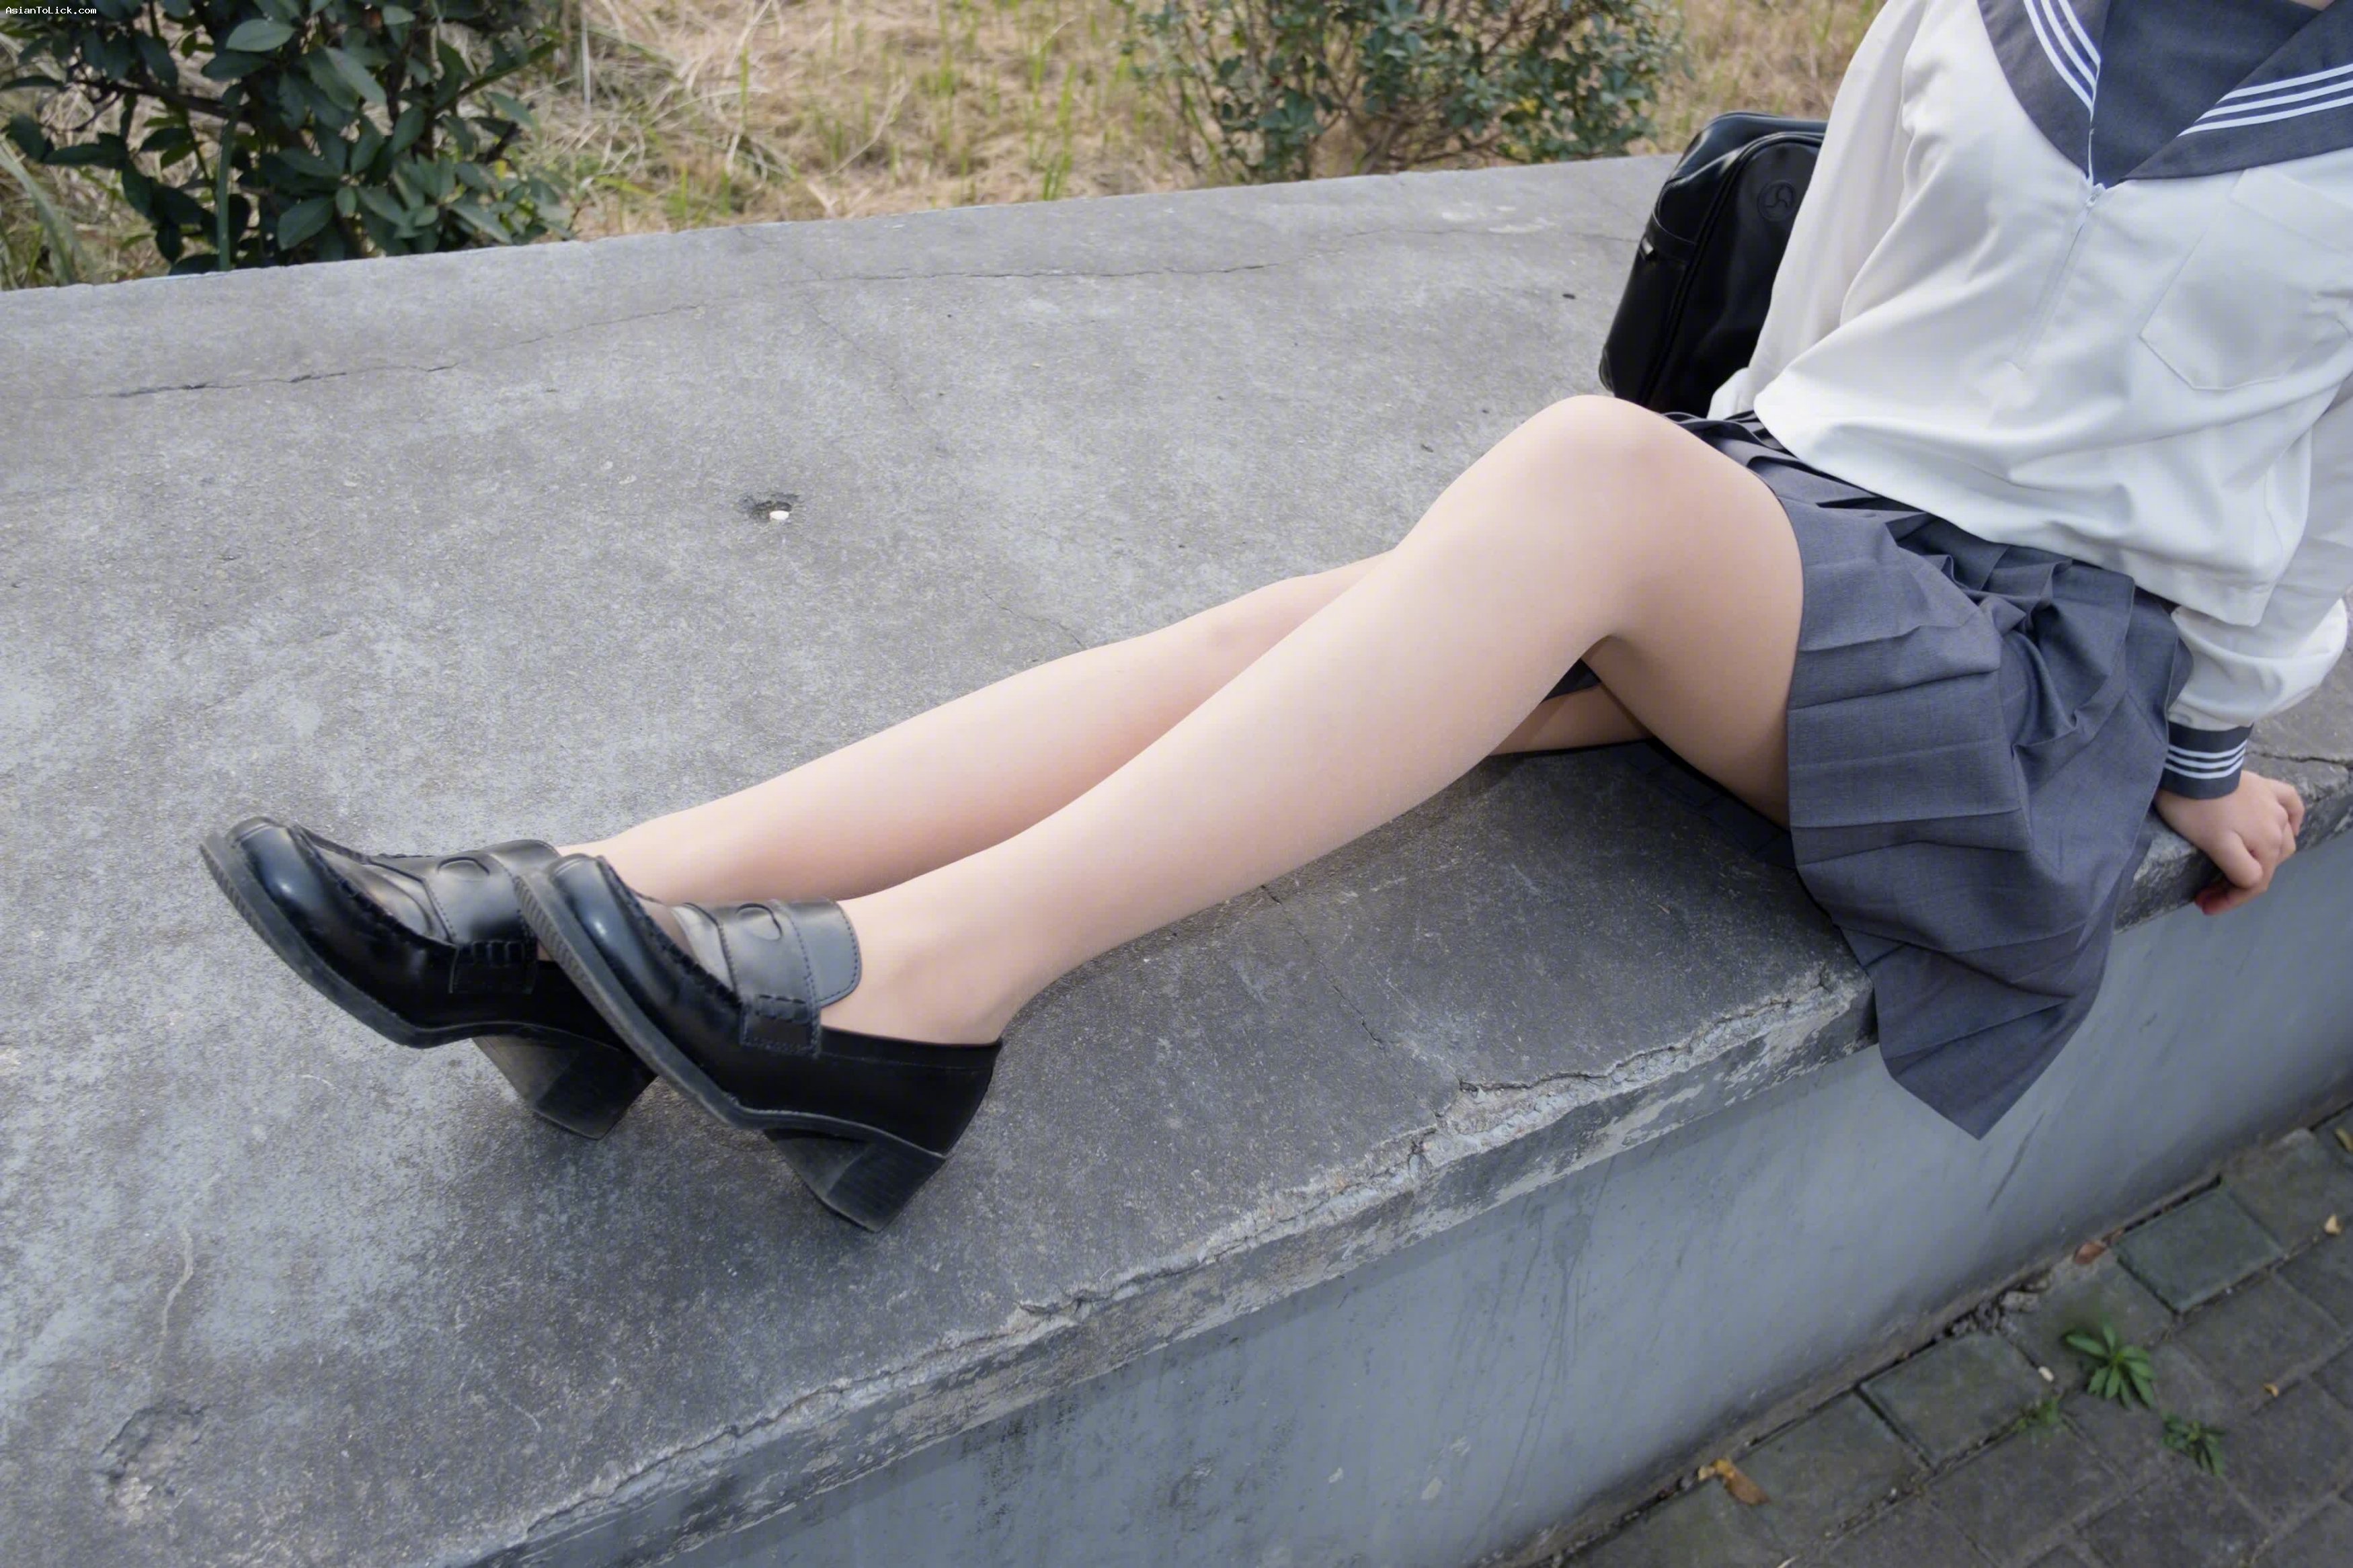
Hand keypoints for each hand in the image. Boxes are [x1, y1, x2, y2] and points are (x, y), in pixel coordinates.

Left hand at [2155, 770, 2303, 915]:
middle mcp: (2279, 826)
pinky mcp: (2267, 787)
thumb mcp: (2215, 846)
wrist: (2192, 766)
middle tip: (2207, 890)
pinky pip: (2291, 805)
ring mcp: (2275, 805)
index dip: (2229, 900)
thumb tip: (2253, 881)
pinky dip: (2293, 820)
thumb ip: (2240, 869)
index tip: (2203, 905)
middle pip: (2264, 865)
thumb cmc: (2197, 810)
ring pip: (2279, 841)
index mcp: (2267, 844)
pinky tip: (2289, 827)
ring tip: (2234, 866)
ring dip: (2259, 859)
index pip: (2254, 883)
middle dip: (2237, 884)